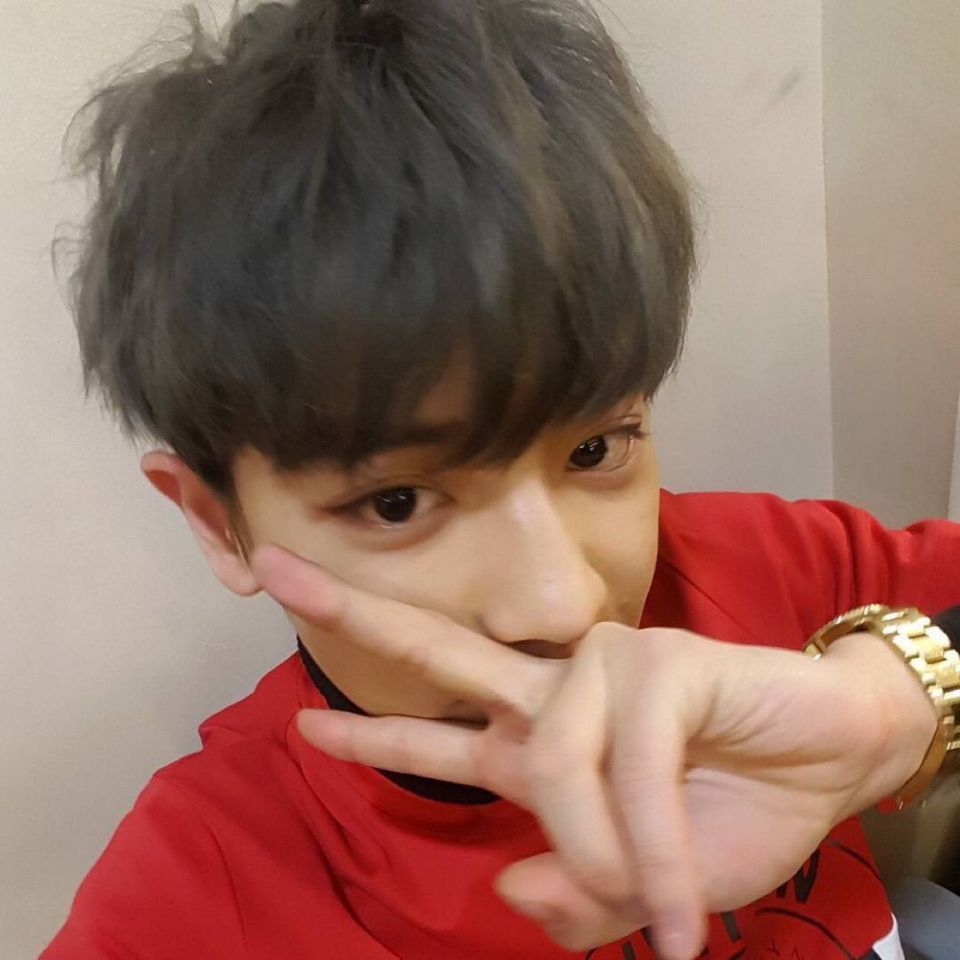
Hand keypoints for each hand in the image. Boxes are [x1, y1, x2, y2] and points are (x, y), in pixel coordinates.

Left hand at [253, 544, 935, 958]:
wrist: (827, 765)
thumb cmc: (735, 814)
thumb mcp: (647, 890)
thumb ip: (577, 897)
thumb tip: (508, 885)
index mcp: (541, 745)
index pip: (438, 735)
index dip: (371, 738)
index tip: (304, 727)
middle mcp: (558, 695)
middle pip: (438, 650)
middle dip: (355, 612)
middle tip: (271, 566)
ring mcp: (601, 669)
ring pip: (550, 758)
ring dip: (605, 852)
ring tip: (658, 909)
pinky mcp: (656, 663)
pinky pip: (628, 765)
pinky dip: (652, 843)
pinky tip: (680, 892)